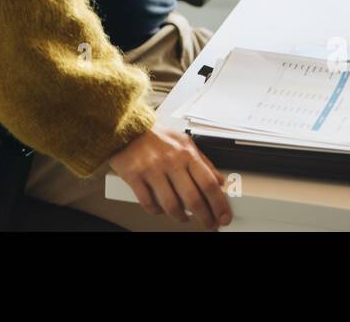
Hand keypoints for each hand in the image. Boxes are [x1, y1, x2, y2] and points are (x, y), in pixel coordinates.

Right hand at [109, 126, 231, 229]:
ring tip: (185, 217)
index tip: (223, 216)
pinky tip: (162, 209)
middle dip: (205, 217)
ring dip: (181, 217)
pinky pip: (149, 203)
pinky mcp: (135, 176)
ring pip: (171, 205)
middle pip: (193, 199)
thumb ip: (203, 162)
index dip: (219, 204)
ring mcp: (152, 170)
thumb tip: (219, 180)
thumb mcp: (184, 142)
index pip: (209, 183)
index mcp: (186, 153)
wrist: (126, 126)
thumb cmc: (156, 135)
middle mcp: (171, 162)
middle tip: (209, 224)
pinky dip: (158, 211)